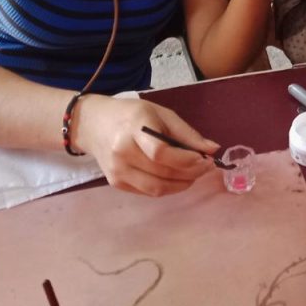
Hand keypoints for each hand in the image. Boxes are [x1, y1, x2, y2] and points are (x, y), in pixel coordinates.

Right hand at [74, 95, 217, 195]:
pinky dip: (167, 188)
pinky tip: (176, 178)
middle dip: (191, 173)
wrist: (93, 124)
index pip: (161, 152)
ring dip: (181, 185)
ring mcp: (117, 171)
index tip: (205, 159)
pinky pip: (148, 192)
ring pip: (157, 189)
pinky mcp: (116, 183)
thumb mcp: (160, 113)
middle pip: (162, 172)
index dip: (186, 160)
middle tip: (205, 168)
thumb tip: (213, 149)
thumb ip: (186, 133)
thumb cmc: (131, 114)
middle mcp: (122, 152)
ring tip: (193, 175)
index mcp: (134, 128)